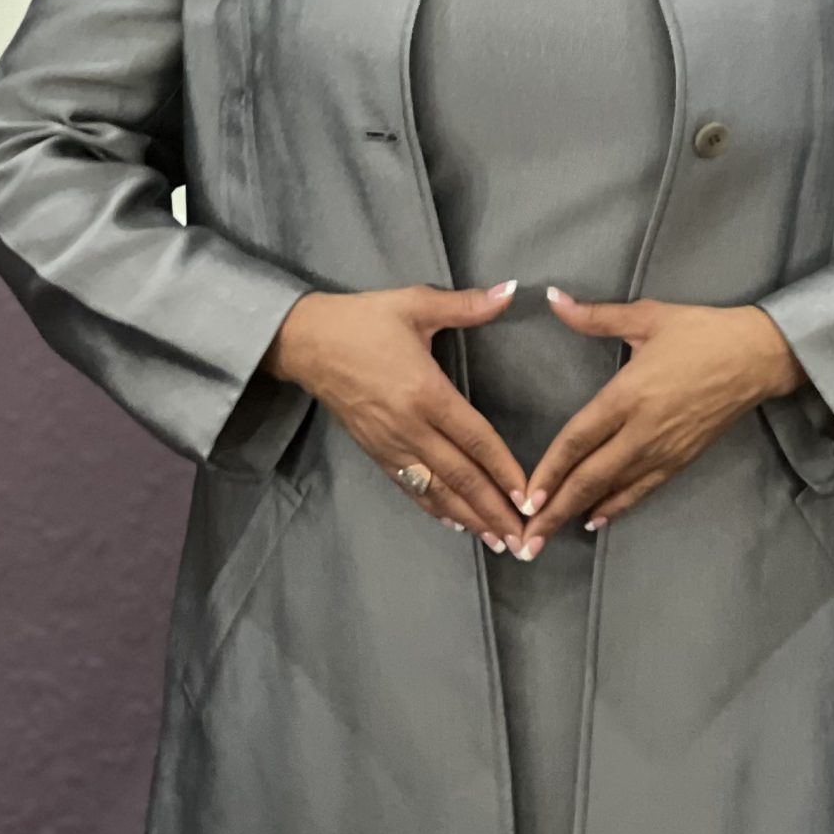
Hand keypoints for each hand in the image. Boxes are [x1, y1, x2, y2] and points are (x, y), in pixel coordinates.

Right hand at [261, 283, 530, 548]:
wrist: (306, 342)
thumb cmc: (364, 320)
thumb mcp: (415, 304)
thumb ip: (467, 305)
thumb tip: (511, 291)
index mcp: (425, 392)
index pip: (475, 439)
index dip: (503, 470)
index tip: (527, 496)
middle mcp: (410, 427)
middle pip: (460, 477)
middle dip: (493, 509)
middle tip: (523, 539)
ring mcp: (390, 444)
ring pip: (436, 490)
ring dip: (469, 518)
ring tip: (497, 541)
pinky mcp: (374, 452)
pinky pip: (410, 487)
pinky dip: (435, 509)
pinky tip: (455, 523)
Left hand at [510, 291, 805, 556]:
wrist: (757, 357)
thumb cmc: (700, 332)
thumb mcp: (646, 316)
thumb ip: (594, 316)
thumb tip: (551, 299)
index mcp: (628, 395)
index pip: (578, 440)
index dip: (549, 472)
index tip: (525, 498)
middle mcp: (642, 431)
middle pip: (590, 477)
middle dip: (555, 510)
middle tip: (527, 540)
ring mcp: (663, 451)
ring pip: (613, 490)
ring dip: (578, 513)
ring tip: (550, 536)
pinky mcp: (681, 460)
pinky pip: (642, 491)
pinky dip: (616, 507)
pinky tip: (594, 519)